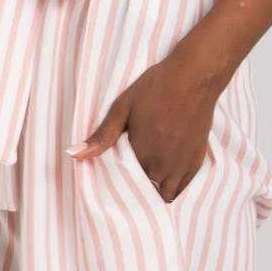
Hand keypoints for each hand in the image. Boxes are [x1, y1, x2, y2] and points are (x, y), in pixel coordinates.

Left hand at [66, 57, 218, 202]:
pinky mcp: (197, 161)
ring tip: (151, 176)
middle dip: (139, 186)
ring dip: (157, 188)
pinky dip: (175, 185)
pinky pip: (183, 187)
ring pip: (166, 193)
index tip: (118, 172)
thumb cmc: (156, 88)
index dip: (120, 178)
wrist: (194, 77)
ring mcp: (182, 165)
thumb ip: (102, 136)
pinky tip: (169, 175)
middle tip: (133, 173)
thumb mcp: (122, 107)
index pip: (125, 182)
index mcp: (140, 155)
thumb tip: (74, 154)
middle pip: (145, 189)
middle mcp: (161, 166)